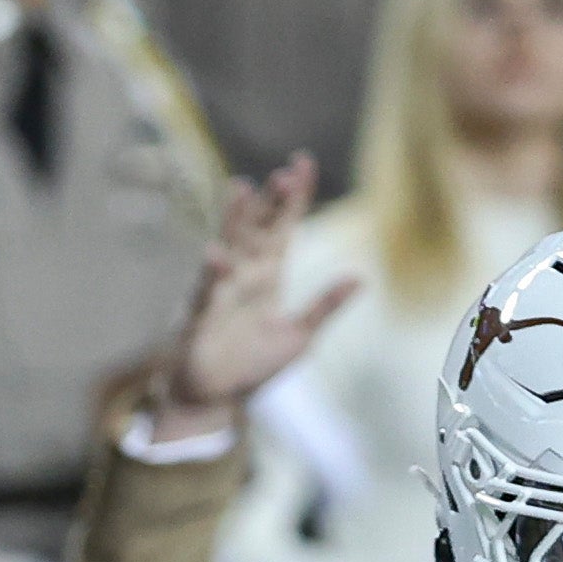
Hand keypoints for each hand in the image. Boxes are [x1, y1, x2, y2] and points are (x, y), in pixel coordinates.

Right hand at [135, 155, 354, 444]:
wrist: (213, 398)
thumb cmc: (252, 366)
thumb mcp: (299, 336)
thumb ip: (326, 306)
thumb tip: (361, 278)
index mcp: (268, 275)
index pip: (283, 227)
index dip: (293, 197)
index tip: (301, 163)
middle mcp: (244, 274)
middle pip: (259, 228)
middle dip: (269, 202)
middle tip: (283, 175)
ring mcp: (222, 290)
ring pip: (230, 247)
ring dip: (236, 220)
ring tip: (243, 189)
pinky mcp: (202, 314)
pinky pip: (207, 290)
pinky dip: (212, 273)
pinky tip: (216, 254)